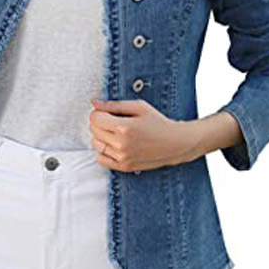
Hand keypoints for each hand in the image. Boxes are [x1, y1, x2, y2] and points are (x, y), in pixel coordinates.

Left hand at [88, 98, 204, 172]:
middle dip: (99, 123)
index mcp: (124, 127)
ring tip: (115, 132)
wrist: (175, 143)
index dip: (98, 112)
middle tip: (112, 120)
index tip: (106, 112)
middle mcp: (121, 144)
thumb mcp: (139, 107)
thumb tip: (94, 102)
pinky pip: (101, 159)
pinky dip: (104, 151)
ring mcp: (122, 157)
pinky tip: (115, 145)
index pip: (94, 119)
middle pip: (93, 131)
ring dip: (101, 137)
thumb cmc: (159, 122)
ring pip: (95, 145)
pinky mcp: (124, 167)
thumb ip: (114, 104)